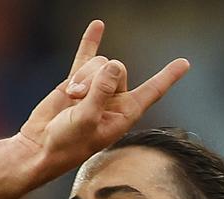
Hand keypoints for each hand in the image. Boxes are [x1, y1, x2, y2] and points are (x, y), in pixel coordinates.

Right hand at [19, 20, 188, 173]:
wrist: (39, 147)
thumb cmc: (66, 144)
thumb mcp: (86, 120)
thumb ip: (100, 93)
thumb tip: (113, 65)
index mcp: (124, 115)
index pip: (151, 92)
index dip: (167, 77)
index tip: (185, 63)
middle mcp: (114, 101)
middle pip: (117, 70)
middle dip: (97, 79)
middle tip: (80, 100)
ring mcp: (96, 90)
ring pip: (99, 64)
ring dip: (83, 77)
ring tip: (71, 99)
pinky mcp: (77, 83)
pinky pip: (86, 56)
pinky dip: (90, 41)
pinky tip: (98, 25)